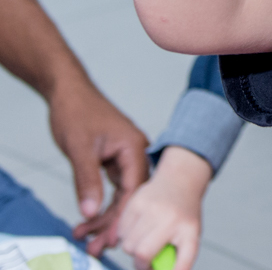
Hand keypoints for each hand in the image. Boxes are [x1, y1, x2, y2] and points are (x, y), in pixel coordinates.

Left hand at [47, 80, 149, 255]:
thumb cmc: (78, 111)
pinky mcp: (114, 159)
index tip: (111, 238)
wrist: (68, 92)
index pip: (135, 189)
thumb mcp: (79, 149)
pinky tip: (89, 218)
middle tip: (97, 246)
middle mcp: (135, 153)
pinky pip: (113, 187)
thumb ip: (87, 180)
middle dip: (114, 222)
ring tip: (88, 238)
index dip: (124, 217)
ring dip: (105, 216)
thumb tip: (90, 210)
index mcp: (134, 147)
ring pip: (122, 194)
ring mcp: (126, 157)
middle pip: (131, 196)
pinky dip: (101, 203)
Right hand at [118, 147, 211, 269]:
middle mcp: (171, 218)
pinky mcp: (136, 202)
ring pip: (127, 245)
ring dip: (132, 247)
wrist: (179, 180)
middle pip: (141, 253)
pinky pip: (121, 231)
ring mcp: (152, 209)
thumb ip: (180, 257)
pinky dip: (126, 234)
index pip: (183, 258)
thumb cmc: (183, 213)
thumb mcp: (190, 235)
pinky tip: (139, 225)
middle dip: (141, 262)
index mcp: (189, 230)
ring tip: (145, 237)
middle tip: (147, 257)